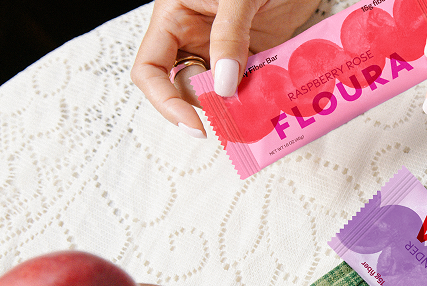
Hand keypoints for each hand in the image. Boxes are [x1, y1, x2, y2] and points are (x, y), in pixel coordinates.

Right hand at [131, 0, 319, 137]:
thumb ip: (228, 36)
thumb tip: (222, 85)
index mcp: (174, 19)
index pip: (151, 70)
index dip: (165, 101)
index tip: (194, 125)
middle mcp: (195, 37)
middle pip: (188, 87)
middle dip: (211, 101)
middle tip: (240, 108)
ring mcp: (225, 49)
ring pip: (221, 90)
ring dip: (239, 101)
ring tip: (262, 100)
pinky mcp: (254, 54)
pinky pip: (251, 85)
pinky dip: (261, 94)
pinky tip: (275, 95)